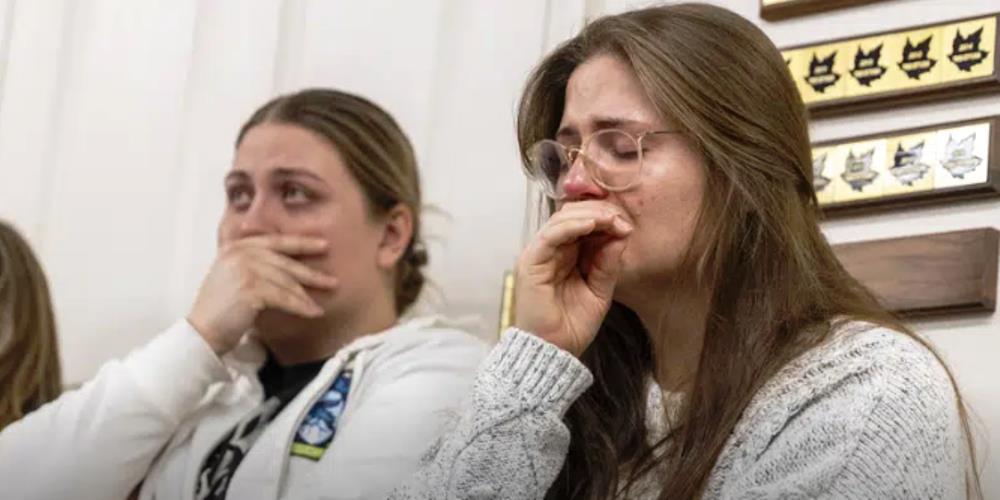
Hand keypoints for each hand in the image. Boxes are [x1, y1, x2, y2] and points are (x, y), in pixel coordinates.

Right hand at [187, 235, 337, 355]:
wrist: (200, 332)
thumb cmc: (219, 310)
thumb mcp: (233, 278)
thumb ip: (254, 266)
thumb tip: (289, 267)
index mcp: (236, 247)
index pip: (275, 242)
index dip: (301, 243)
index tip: (323, 244)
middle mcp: (240, 254)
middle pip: (284, 262)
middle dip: (310, 272)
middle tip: (332, 280)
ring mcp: (244, 269)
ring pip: (286, 281)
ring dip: (306, 295)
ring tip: (321, 304)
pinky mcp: (250, 289)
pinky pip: (284, 297)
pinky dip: (300, 306)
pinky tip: (313, 312)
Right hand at [513, 201, 631, 356]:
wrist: (554, 351)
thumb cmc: (572, 325)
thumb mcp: (600, 289)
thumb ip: (607, 263)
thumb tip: (621, 234)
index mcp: (564, 255)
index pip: (582, 223)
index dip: (605, 218)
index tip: (627, 225)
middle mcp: (550, 251)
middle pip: (572, 215)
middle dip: (599, 212)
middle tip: (621, 219)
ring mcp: (539, 255)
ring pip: (561, 219)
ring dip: (589, 215)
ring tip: (611, 219)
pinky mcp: (531, 262)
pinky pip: (550, 236)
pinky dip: (571, 226)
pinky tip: (591, 225)